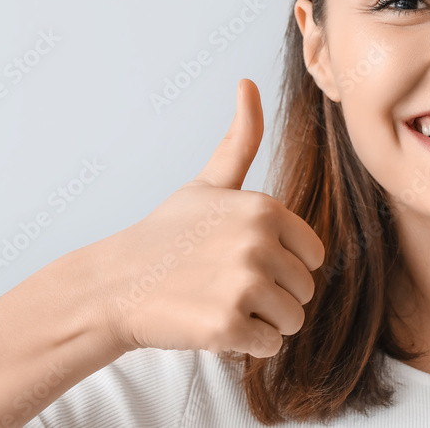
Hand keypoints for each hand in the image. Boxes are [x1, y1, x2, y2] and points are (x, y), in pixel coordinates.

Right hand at [103, 78, 323, 358]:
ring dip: (262, 322)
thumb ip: (240, 139)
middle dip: (273, 295)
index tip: (243, 260)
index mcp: (265, 207)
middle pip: (305, 289)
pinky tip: (211, 324)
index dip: (284, 264)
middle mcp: (259, 242)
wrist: (115, 286)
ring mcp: (244, 283)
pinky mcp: (228, 324)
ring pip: (293, 320)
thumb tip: (247, 82)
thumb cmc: (166, 236)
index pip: (314, 255)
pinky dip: (245, 345)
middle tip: (226, 285)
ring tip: (220, 303)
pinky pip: (269, 346)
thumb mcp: (208, 183)